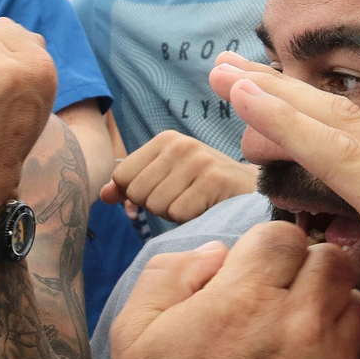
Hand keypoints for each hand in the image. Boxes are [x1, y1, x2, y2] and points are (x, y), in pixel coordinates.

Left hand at [100, 130, 257, 222]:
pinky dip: (190, 219)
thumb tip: (103, 194)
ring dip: (174, 213)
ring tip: (197, 202)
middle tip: (184, 198)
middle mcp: (181, 144)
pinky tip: (208, 208)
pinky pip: (178, 213)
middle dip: (156, 205)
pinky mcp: (214, 180)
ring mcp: (199, 160)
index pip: (121, 176)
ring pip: (157, 205)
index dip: (136, 194)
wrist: (256, 194)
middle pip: (137, 192)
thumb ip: (131, 185)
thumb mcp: (166, 179)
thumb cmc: (205, 189)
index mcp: (165, 139)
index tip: (165, 190)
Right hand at [110, 223, 359, 358]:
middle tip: (274, 291)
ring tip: (290, 327)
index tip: (249, 267)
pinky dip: (332, 346)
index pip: (282, 234)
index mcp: (241, 300)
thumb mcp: (132, 328)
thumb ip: (171, 271)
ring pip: (353, 301)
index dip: (263, 245)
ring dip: (325, 303)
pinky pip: (355, 349)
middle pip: (330, 260)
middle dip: (301, 266)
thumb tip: (218, 253)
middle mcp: (294, 326)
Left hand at [213, 53, 359, 358]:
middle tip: (224, 70)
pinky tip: (249, 99)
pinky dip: (288, 122)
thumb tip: (335, 335)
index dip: (295, 124)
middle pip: (334, 124)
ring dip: (274, 93)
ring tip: (223, 71)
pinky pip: (339, 153)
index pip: (343, 153)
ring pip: (333, 124)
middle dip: (277, 93)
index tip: (247, 105)